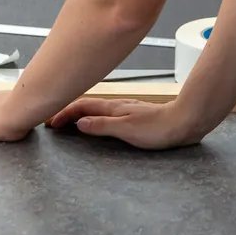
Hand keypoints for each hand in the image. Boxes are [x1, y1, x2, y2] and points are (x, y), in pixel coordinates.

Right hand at [46, 98, 195, 149]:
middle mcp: (117, 106)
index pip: (81, 106)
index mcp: (113, 108)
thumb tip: (79, 123)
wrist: (184, 122)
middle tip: (53, 120)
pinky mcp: (134, 115)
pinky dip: (93, 116)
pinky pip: (106, 113)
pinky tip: (97, 122)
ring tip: (69, 121)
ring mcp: (126, 109)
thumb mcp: (127, 129)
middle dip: (67, 110)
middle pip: (86, 105)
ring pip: (96, 108)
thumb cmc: (158, 128)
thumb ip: (102, 126)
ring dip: (80, 113)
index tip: (50, 121)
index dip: (64, 112)